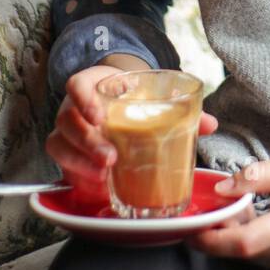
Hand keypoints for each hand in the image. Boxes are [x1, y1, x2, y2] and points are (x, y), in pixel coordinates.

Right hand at [46, 61, 218, 204]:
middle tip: (111, 157)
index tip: (100, 116)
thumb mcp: (153, 98)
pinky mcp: (69, 152)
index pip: (76, 85)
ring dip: (79, 161)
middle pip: (67, 120)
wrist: (120, 101)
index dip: (83, 99)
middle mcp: (75, 106)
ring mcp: (69, 130)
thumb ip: (180, 110)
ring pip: (59, 143)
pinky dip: (77, 174)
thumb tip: (211, 124)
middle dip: (87, 141)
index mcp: (94, 85)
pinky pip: (62, 163)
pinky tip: (97, 184)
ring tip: (104, 174)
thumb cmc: (136, 99)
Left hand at [185, 154, 269, 269]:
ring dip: (239, 239)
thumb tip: (224, 187)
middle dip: (222, 234)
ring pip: (253, 259)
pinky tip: (266, 223)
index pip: (241, 243)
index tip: (190, 229)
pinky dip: (258, 245)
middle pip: (241, 253)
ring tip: (246, 211)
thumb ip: (261, 174)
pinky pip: (268, 262)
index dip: (210, 240)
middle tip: (219, 208)